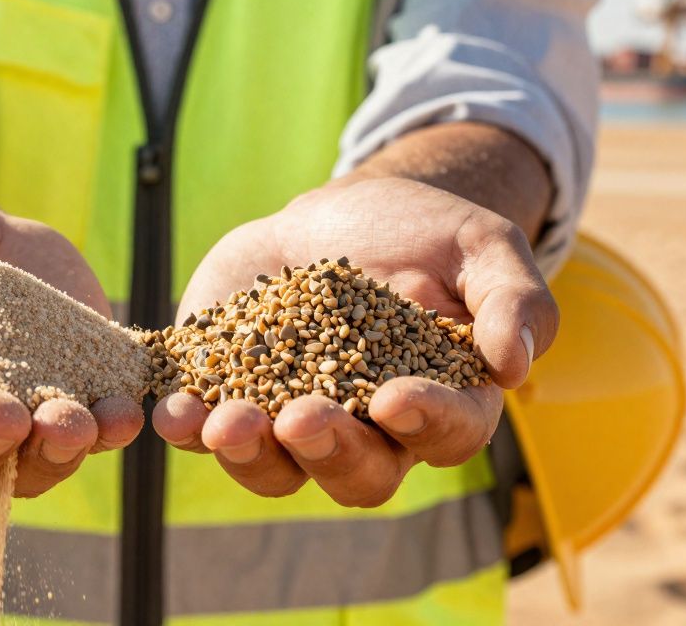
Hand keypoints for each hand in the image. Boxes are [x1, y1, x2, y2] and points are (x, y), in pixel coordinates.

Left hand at [153, 177, 558, 505]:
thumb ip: (512, 302)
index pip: (444, 435)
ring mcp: (293, 420)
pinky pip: (207, 429)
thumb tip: (514, 367)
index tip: (393, 396)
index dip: (424, 423)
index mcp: (440, 406)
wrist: (344, 212)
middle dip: (327, 450)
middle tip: (300, 417)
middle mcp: (368, 432)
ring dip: (248, 453)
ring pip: (276, 469)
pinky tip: (171, 411)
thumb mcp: (482, 248)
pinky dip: (187, 425)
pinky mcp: (231, 394)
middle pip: (356, 473)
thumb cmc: (426, 235)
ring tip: (222, 422)